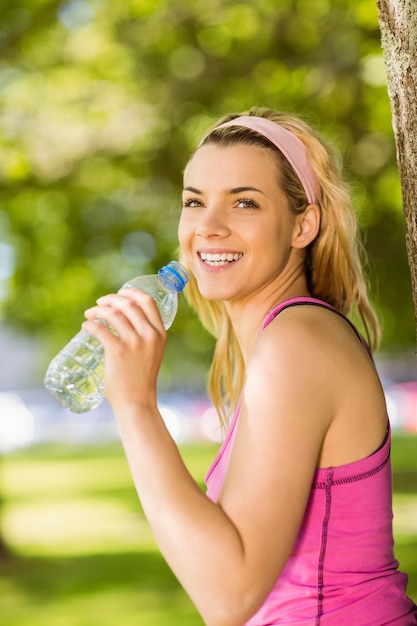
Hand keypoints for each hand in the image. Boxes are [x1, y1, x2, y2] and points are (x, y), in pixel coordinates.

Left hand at [82, 288, 166, 410]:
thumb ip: (145, 337)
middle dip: (110, 299)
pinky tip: (86, 327)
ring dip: (97, 310)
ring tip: (90, 315)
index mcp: (159, 333)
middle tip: (99, 304)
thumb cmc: (141, 379)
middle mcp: (149, 334)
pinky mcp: (117, 351)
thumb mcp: (152, 353)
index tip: (120, 293)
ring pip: (112, 313)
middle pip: (127, 304)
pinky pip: (100, 328)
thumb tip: (125, 320)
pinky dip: (90, 324)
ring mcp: (134, 342)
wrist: (137, 402)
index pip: (147, 302)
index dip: (131, 293)